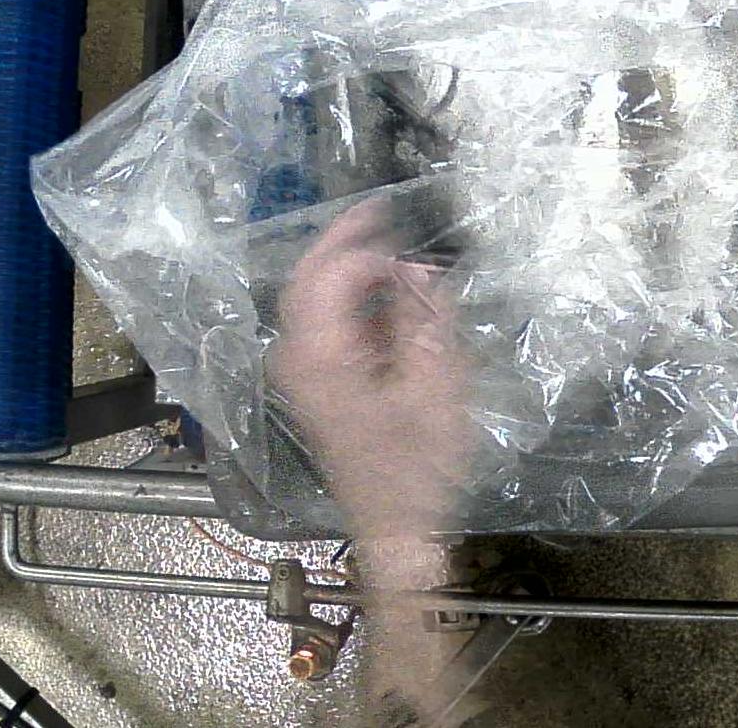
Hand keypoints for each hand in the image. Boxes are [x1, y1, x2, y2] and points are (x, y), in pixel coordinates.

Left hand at [275, 198, 476, 716]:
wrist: (397, 528)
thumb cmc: (421, 465)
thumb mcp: (439, 387)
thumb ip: (426, 321)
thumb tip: (418, 270)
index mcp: (322, 356)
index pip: (332, 277)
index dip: (370, 253)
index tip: (409, 243)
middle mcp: (298, 359)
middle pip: (305, 280)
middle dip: (341, 240)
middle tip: (379, 209)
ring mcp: (300, 374)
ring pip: (309, 300)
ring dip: (344, 268)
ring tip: (385, 246)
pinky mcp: (314, 386)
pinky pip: (320, 324)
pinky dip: (347, 299)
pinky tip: (381, 293)